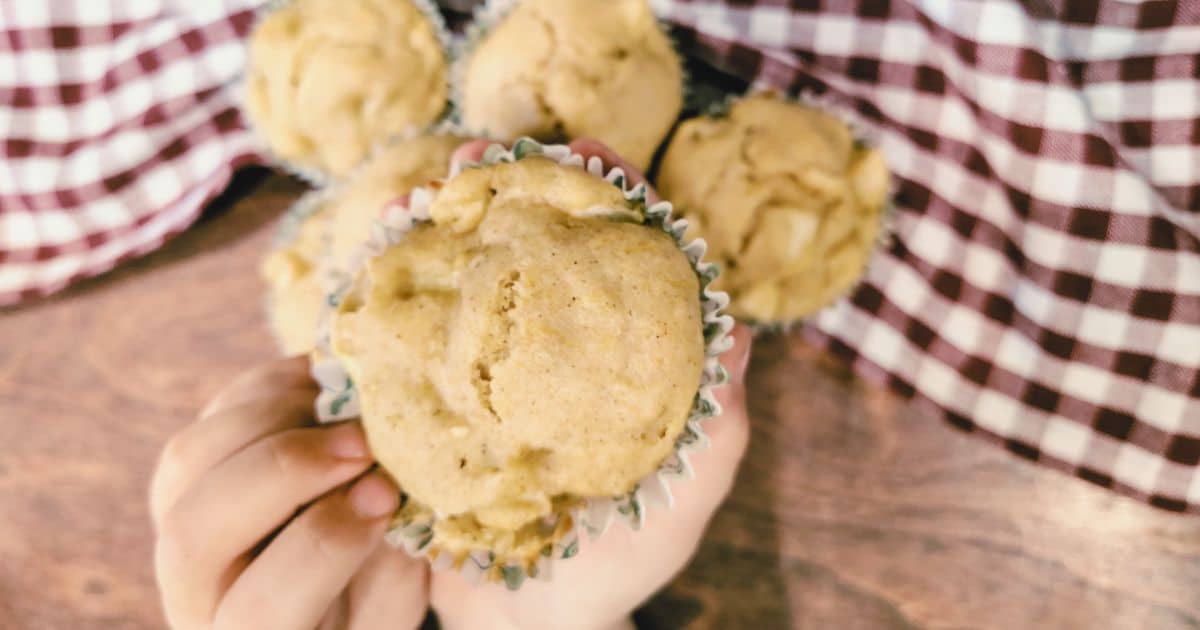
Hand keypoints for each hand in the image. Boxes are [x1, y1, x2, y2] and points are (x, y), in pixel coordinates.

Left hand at [150, 357, 428, 629]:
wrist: (318, 594)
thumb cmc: (361, 609)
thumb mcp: (385, 614)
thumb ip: (391, 572)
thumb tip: (398, 490)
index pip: (258, 609)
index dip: (324, 545)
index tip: (386, 497)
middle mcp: (191, 593)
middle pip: (197, 530)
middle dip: (286, 469)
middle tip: (363, 443)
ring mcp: (175, 526)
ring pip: (188, 461)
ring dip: (273, 419)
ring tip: (350, 411)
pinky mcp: (187, 473)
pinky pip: (209, 416)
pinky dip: (270, 388)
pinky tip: (328, 385)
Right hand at [433, 138, 753, 629]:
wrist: (529, 629)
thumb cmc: (621, 563)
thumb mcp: (687, 491)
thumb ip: (719, 417)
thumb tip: (741, 329)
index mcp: (616, 361)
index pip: (620, 259)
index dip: (612, 198)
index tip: (592, 151)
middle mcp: (549, 356)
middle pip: (535, 253)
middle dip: (515, 193)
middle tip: (489, 155)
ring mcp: (486, 378)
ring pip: (468, 282)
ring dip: (448, 225)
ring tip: (432, 186)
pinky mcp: (428, 409)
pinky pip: (407, 341)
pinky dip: (394, 292)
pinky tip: (381, 255)